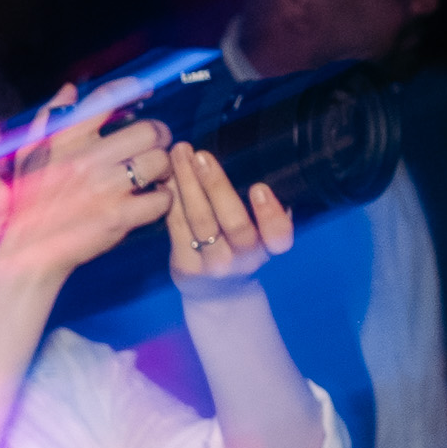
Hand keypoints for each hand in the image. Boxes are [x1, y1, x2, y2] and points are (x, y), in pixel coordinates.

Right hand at [0, 89, 168, 294]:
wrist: (28, 253)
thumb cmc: (28, 202)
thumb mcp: (28, 154)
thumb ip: (47, 119)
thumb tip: (69, 90)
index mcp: (66, 139)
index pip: (108, 99)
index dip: (133, 89)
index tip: (145, 91)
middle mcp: (86, 159)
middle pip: (148, 130)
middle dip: (159, 135)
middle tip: (156, 144)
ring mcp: (104, 189)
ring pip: (159, 162)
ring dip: (163, 168)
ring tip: (154, 175)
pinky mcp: (118, 218)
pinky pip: (161, 199)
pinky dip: (162, 199)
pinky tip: (151, 201)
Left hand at [150, 137, 300, 298]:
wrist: (216, 293)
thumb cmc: (238, 249)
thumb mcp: (257, 233)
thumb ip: (255, 207)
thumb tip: (244, 154)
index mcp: (268, 247)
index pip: (278, 235)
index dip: (270, 213)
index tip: (259, 187)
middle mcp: (244, 259)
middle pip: (233, 222)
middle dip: (216, 185)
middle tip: (202, 155)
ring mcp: (214, 266)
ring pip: (201, 222)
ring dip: (188, 184)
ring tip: (180, 154)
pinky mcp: (187, 267)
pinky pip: (178, 227)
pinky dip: (172, 198)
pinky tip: (167, 174)